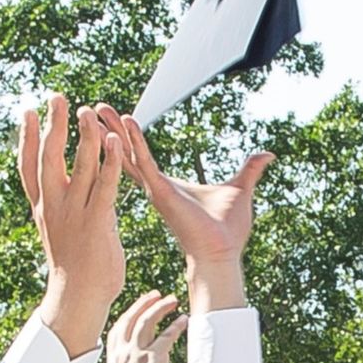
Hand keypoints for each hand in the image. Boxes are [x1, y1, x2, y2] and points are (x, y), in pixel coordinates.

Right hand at [16, 95, 128, 352]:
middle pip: (48, 158)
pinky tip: (115, 141)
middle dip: (52, 125)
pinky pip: (105, 185)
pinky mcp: (97, 222)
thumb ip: (62, 208)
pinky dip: (109, 161)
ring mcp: (74, 214)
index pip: (28, 167)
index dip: (25, 138)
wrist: (77, 300)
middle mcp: (54, 207)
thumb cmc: (74, 268)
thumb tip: (64, 191)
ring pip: (78, 167)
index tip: (26, 112)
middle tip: (57, 97)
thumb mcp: (59, 231)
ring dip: (84, 136)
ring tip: (88, 111)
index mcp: (43, 208)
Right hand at [107, 290, 183, 362]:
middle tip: (156, 295)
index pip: (119, 327)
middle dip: (145, 303)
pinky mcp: (153, 359)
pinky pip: (166, 336)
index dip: (130, 313)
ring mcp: (137, 353)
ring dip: (160, 307)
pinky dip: (175, 326)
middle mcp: (123, 351)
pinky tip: (183, 320)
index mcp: (114, 357)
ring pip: (148, 320)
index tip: (139, 306)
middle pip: (132, 318)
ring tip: (172, 301)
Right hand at [115, 112, 270, 312]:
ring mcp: (156, 190)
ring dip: (113, 132)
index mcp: (168, 186)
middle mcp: (156, 187)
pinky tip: (126, 123)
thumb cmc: (228, 231)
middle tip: (94, 109)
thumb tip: (267, 155)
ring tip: (96, 111)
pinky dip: (136, 141)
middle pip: (125, 153)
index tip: (116, 117)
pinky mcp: (161, 192)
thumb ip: (250, 170)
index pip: (140, 156)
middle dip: (110, 131)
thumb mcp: (241, 189)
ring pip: (127, 155)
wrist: (223, 254)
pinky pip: (145, 162)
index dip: (127, 138)